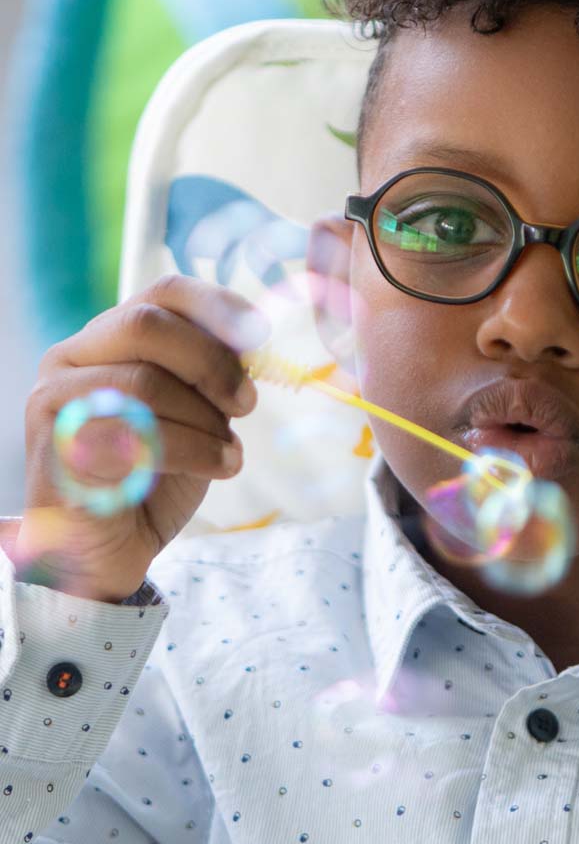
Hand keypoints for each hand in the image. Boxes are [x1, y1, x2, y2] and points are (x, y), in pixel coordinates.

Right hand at [20, 275, 267, 602]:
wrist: (109, 550)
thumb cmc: (156, 477)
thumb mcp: (197, 414)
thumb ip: (212, 374)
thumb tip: (250, 338)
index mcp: (108, 338)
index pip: (163, 293)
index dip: (217, 305)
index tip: (259, 336)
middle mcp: (71, 357)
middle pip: (146, 325)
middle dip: (211, 362)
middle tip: (246, 404)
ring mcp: (55, 399)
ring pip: (144, 383)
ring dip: (205, 422)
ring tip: (229, 452)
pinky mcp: (56, 447)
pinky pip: (133, 435)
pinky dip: (191, 451)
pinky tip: (216, 467)